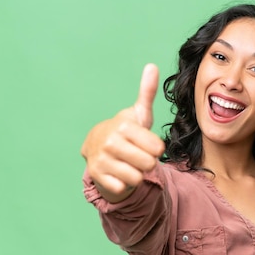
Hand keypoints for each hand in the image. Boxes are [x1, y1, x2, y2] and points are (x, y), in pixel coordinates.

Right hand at [81, 64, 165, 202]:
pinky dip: (123, 184)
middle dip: (147, 163)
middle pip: (148, 164)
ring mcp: (101, 159)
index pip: (157, 148)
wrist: (97, 148)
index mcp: (124, 126)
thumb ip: (147, 92)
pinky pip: (122, 187)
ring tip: (128, 164)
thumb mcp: (138, 113)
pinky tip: (117, 174)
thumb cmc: (125, 131)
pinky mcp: (96, 176)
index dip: (156, 149)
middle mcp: (111, 142)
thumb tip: (152, 66)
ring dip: (136, 175)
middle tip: (137, 156)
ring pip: (136, 178)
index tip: (147, 144)